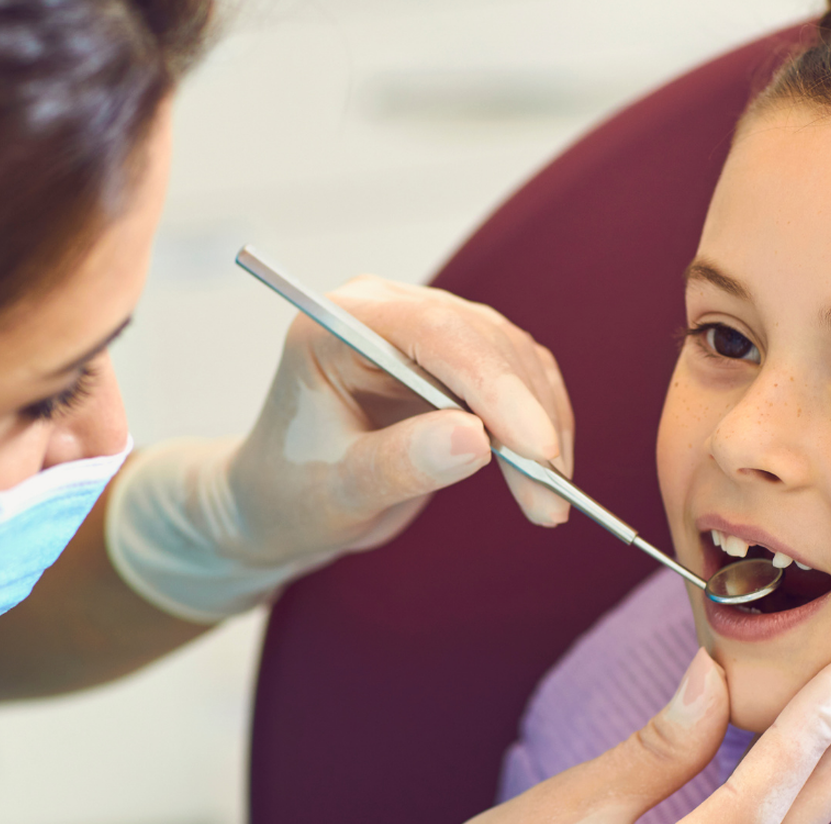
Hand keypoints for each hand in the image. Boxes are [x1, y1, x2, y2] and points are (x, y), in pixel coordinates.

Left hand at [106, 277, 573, 620]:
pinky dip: (542, 427)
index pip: (434, 332)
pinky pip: (520, 381)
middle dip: (526, 421)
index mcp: (338, 324)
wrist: (280, 505)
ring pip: (514, 360)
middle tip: (550, 499)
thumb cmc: (289, 494)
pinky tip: (547, 477)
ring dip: (543, 429)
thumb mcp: (337, 493)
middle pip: (483, 343)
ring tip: (549, 504)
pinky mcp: (455, 362)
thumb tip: (477, 440)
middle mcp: (386, 310)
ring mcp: (425, 331)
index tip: (536, 450)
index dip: (494, 387)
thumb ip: (400, 463)